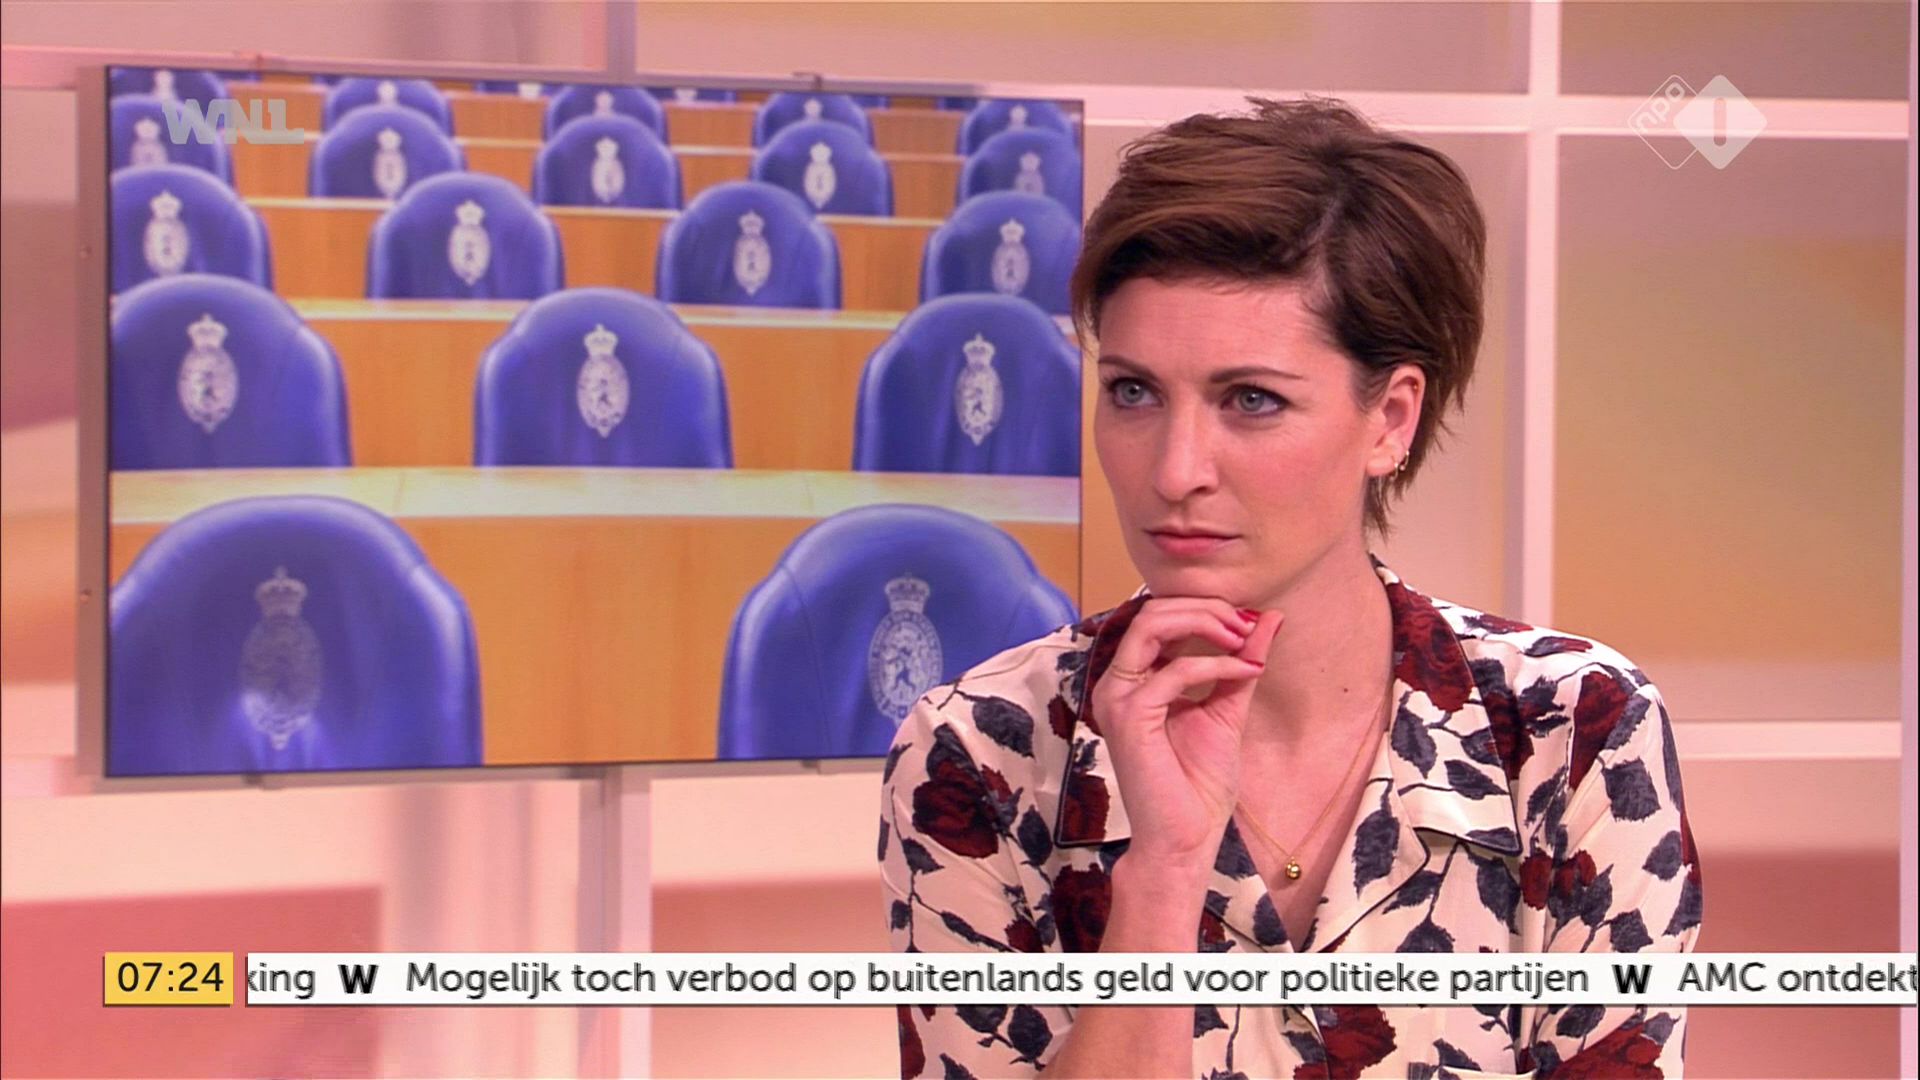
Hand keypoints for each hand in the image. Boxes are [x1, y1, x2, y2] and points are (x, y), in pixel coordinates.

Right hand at [1089, 598, 1282, 869]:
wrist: (1186, 837)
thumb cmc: (1198, 783)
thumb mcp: (1227, 707)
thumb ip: (1240, 662)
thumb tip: (1267, 618)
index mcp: (1134, 679)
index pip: (1157, 616)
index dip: (1203, 607)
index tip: (1248, 621)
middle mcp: (1118, 682)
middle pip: (1151, 611)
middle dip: (1205, 608)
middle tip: (1246, 624)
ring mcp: (1118, 697)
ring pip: (1151, 625)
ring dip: (1204, 623)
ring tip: (1243, 638)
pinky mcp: (1129, 716)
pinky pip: (1174, 671)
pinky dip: (1215, 664)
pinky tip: (1245, 673)